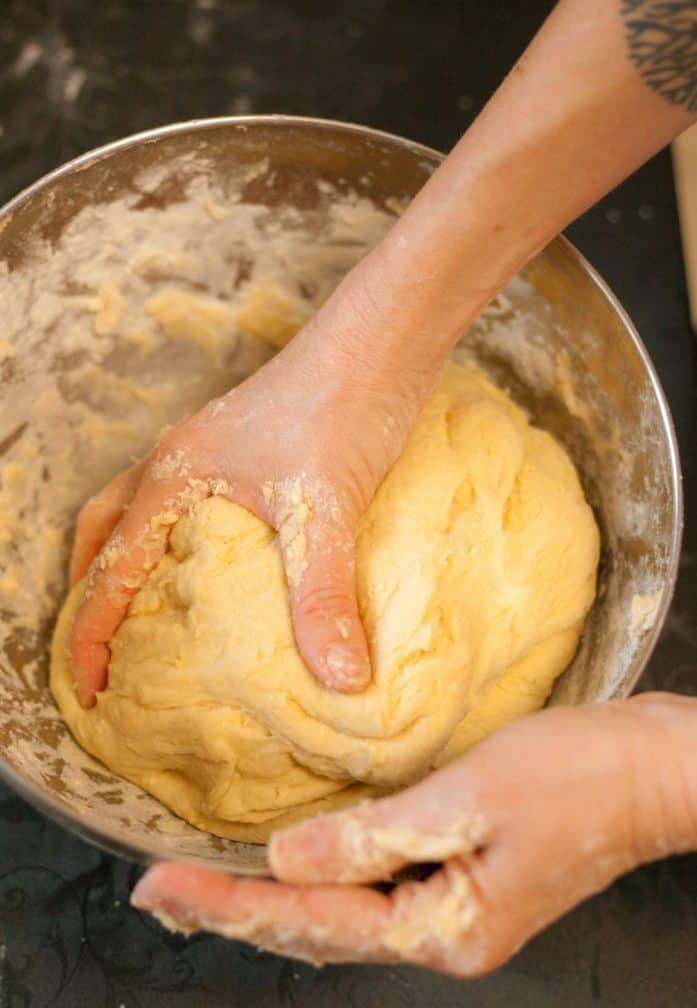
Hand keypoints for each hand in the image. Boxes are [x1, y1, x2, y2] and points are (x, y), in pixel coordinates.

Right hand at [68, 271, 438, 707]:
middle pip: (105, 529)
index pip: (110, 568)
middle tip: (99, 648)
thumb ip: (323, 596)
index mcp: (176, 477)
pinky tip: (223, 563)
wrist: (384, 336)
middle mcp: (183, 461)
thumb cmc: (343, 405)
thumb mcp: (325, 509)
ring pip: (142, 509)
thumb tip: (338, 680)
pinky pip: (191, 501)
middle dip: (91, 590)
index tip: (88, 692)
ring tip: (143, 611)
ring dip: (129, 559)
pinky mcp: (254, 448)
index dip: (91, 635)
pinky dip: (181, 538)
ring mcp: (216, 450)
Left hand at [131, 694, 696, 975]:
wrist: (653, 768)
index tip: (161, 888)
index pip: (312, 921)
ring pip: (340, 911)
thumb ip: (372, 835)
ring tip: (201, 885)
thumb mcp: (470, 798)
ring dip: (269, 896)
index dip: (230, 904)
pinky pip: (372, 883)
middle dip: (233, 909)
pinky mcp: (462, 873)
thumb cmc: (579, 776)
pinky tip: (291, 860)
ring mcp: (454, 906)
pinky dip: (320, 873)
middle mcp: (442, 931)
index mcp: (444, 926)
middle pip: (317, 927)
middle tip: (156, 892)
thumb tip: (286, 860)